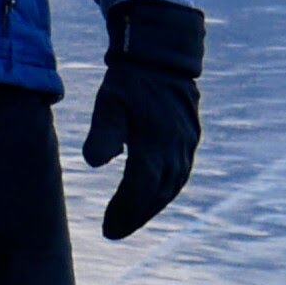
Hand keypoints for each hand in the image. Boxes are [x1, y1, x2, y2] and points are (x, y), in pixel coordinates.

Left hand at [80, 0, 204, 241]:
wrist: (161, 53)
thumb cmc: (129, 79)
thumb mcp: (108, 102)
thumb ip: (103, 133)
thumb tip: (95, 164)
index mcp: (154, 142)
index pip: (140, 188)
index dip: (125, 212)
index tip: (107, 230)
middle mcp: (175, 148)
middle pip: (157, 194)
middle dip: (136, 216)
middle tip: (114, 231)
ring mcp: (187, 143)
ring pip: (173, 186)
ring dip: (152, 206)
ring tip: (130, 219)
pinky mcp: (191, 137)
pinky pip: (181, 173)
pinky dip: (165, 190)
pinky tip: (152, 196)